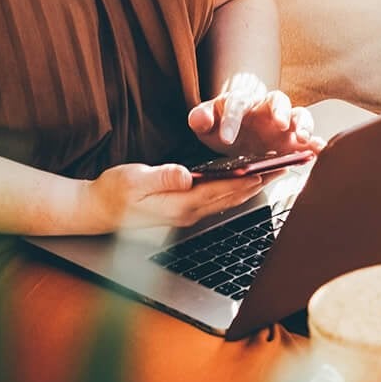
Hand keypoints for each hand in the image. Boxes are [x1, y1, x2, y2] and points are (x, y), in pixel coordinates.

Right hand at [78, 163, 267, 232]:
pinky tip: (245, 180)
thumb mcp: (133, 180)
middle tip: (283, 168)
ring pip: (227, 199)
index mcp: (180, 205)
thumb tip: (186, 174)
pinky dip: (235, 189)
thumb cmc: (112, 193)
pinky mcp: (184, 209)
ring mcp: (188, 213)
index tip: (267, 169)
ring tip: (273, 172)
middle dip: (258, 182)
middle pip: (231, 196)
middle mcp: (189, 212)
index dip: (245, 179)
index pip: (220, 191)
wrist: (97, 211)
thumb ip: (161, 178)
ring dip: (251, 186)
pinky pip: (217, 200)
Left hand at [188, 74, 317, 157]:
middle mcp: (266, 108)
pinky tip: (321, 150)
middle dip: (281, 111)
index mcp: (241, 101)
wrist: (237, 134)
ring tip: (303, 138)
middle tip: (280, 124)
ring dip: (303, 125)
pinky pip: (310, 138)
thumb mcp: (206, 124)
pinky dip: (317, 143)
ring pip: (299, 115)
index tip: (226, 139)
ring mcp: (284, 123)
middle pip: (278, 100)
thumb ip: (201, 119)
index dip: (232, 120)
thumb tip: (200, 119)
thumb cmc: (222, 125)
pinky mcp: (294, 139)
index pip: (238, 103)